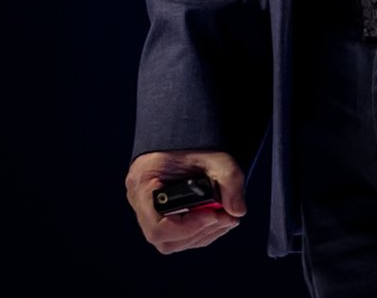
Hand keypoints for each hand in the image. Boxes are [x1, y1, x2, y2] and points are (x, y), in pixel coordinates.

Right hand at [124, 149, 246, 253]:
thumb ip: (229, 179)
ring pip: (171, 242)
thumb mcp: (214, 155)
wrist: (180, 133)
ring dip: (202, 235)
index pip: (157, 227)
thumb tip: (237, 210)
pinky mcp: (160, 215)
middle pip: (165, 239)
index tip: (213, 215)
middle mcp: (140, 201)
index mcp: (142, 183)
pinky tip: (216, 219)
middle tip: (226, 218)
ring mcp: (148, 210)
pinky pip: (177, 237)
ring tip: (225, 218)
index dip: (188, 228)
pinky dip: (200, 233)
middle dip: (200, 232)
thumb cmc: (190, 142)